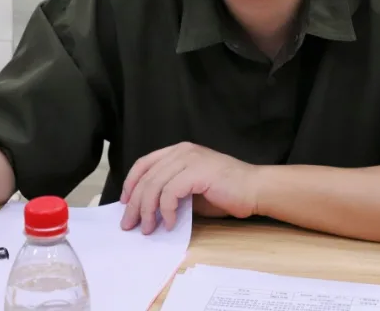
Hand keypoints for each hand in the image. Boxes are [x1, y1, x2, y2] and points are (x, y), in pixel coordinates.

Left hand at [119, 142, 259, 233]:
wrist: (254, 189)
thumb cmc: (226, 192)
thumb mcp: (191, 189)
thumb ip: (171, 192)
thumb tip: (147, 209)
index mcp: (179, 151)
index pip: (144, 164)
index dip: (130, 184)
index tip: (124, 204)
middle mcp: (182, 151)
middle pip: (146, 177)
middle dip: (134, 204)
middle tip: (130, 225)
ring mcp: (190, 159)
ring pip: (154, 185)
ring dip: (148, 211)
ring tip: (149, 228)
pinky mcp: (197, 172)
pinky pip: (171, 193)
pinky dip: (167, 211)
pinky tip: (171, 223)